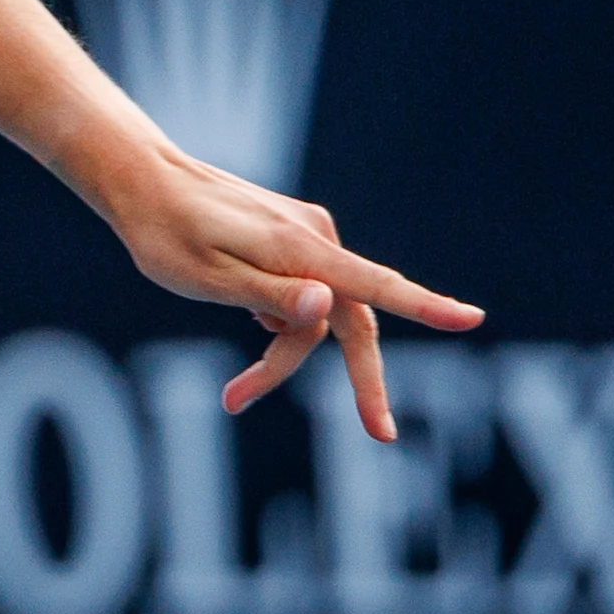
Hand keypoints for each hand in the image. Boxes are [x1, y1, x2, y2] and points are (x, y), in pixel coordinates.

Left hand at [90, 137, 483, 440]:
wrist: (143, 181)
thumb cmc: (165, 234)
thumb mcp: (208, 277)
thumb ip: (270, 296)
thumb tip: (329, 306)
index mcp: (299, 248)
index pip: (374, 285)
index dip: (425, 307)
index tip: (470, 319)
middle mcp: (314, 237)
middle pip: (354, 318)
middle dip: (359, 378)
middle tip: (379, 433)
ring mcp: (306, 235)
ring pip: (321, 313)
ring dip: (288, 356)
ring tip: (234, 396)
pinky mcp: (292, 237)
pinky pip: (304, 293)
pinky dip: (282, 324)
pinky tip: (245, 320)